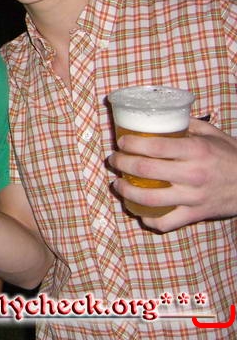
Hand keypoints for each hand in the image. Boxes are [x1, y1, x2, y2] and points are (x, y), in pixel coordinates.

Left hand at [109, 117, 236, 231]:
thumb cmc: (232, 157)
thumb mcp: (214, 135)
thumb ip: (188, 125)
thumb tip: (161, 117)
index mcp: (196, 151)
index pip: (155, 147)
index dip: (132, 144)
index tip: (121, 142)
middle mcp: (193, 174)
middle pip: (145, 170)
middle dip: (122, 164)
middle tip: (114, 160)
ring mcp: (193, 197)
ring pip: (149, 199)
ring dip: (126, 191)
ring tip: (117, 184)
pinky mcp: (196, 215)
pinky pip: (166, 222)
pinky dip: (148, 219)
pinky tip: (137, 210)